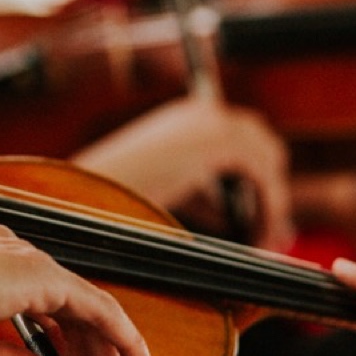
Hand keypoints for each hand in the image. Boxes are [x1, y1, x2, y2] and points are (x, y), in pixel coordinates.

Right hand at [72, 95, 293, 249]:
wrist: (86, 196)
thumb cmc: (112, 204)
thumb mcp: (166, 194)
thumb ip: (206, 199)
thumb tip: (241, 215)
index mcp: (184, 116)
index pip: (241, 136)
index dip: (255, 176)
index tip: (259, 216)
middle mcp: (201, 111)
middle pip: (262, 142)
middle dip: (268, 187)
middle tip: (269, 232)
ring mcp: (212, 122)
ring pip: (267, 162)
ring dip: (269, 204)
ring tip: (262, 244)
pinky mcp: (219, 143)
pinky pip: (263, 178)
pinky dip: (266, 211)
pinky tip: (257, 242)